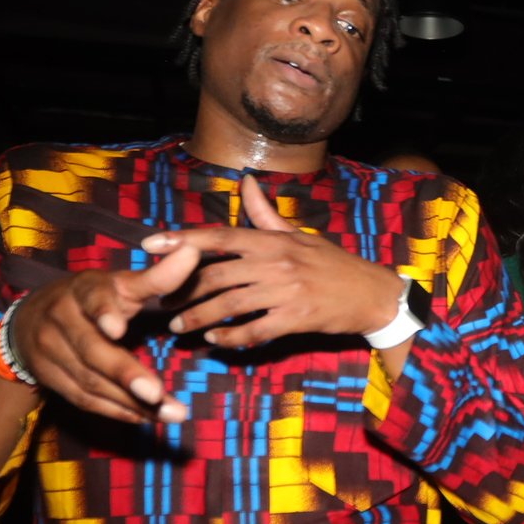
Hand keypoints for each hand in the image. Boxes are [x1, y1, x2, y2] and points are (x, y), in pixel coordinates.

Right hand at [7, 245, 202, 424]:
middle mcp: (61, 319)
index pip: (93, 299)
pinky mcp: (49, 378)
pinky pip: (83, 399)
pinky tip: (145, 417)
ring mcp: (50, 351)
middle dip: (126, 374)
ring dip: (131, 402)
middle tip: (157, 394)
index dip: (104, 313)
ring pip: (91, 381)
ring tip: (171, 414)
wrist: (30, 320)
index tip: (118, 329)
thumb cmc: (93, 299)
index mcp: (83, 290)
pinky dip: (116, 410)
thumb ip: (157, 277)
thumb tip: (192, 251)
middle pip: (92, 351)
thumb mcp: (120, 284)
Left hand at [142, 175, 405, 349]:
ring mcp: (286, 292)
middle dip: (184, 290)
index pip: (220, 235)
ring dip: (199, 318)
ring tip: (180, 327)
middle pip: (216, 274)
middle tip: (163, 303)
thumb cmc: (333, 265)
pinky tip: (216, 341)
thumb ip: (266, 214)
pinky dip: (231, 337)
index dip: (182, 240)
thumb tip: (246, 182)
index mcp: (273, 240)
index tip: (150, 245)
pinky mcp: (296, 319)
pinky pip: (253, 330)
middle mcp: (276, 262)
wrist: (373, 295)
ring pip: (229, 304)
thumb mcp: (300, 235)